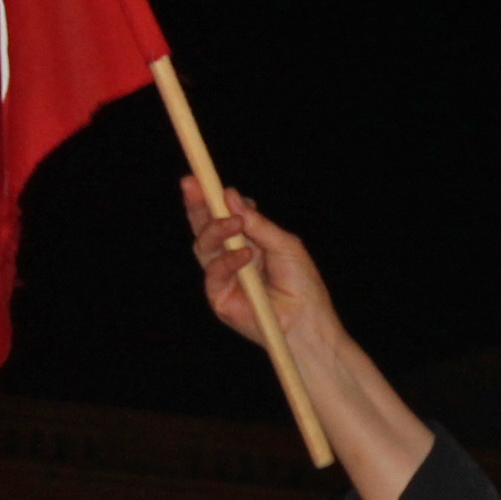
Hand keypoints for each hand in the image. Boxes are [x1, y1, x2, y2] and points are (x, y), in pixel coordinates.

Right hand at [182, 178, 335, 347]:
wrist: (307, 321)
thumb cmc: (301, 284)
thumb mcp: (284, 244)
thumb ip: (258, 223)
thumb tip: (230, 195)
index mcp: (245, 240)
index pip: (219, 215)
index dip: (208, 197)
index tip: (200, 178)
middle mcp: (230, 256)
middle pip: (203, 227)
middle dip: (196, 205)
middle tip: (192, 186)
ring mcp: (222, 277)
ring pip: (203, 246)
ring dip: (216, 230)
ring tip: (235, 223)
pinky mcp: (219, 298)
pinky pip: (214, 273)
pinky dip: (228, 261)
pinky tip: (246, 254)